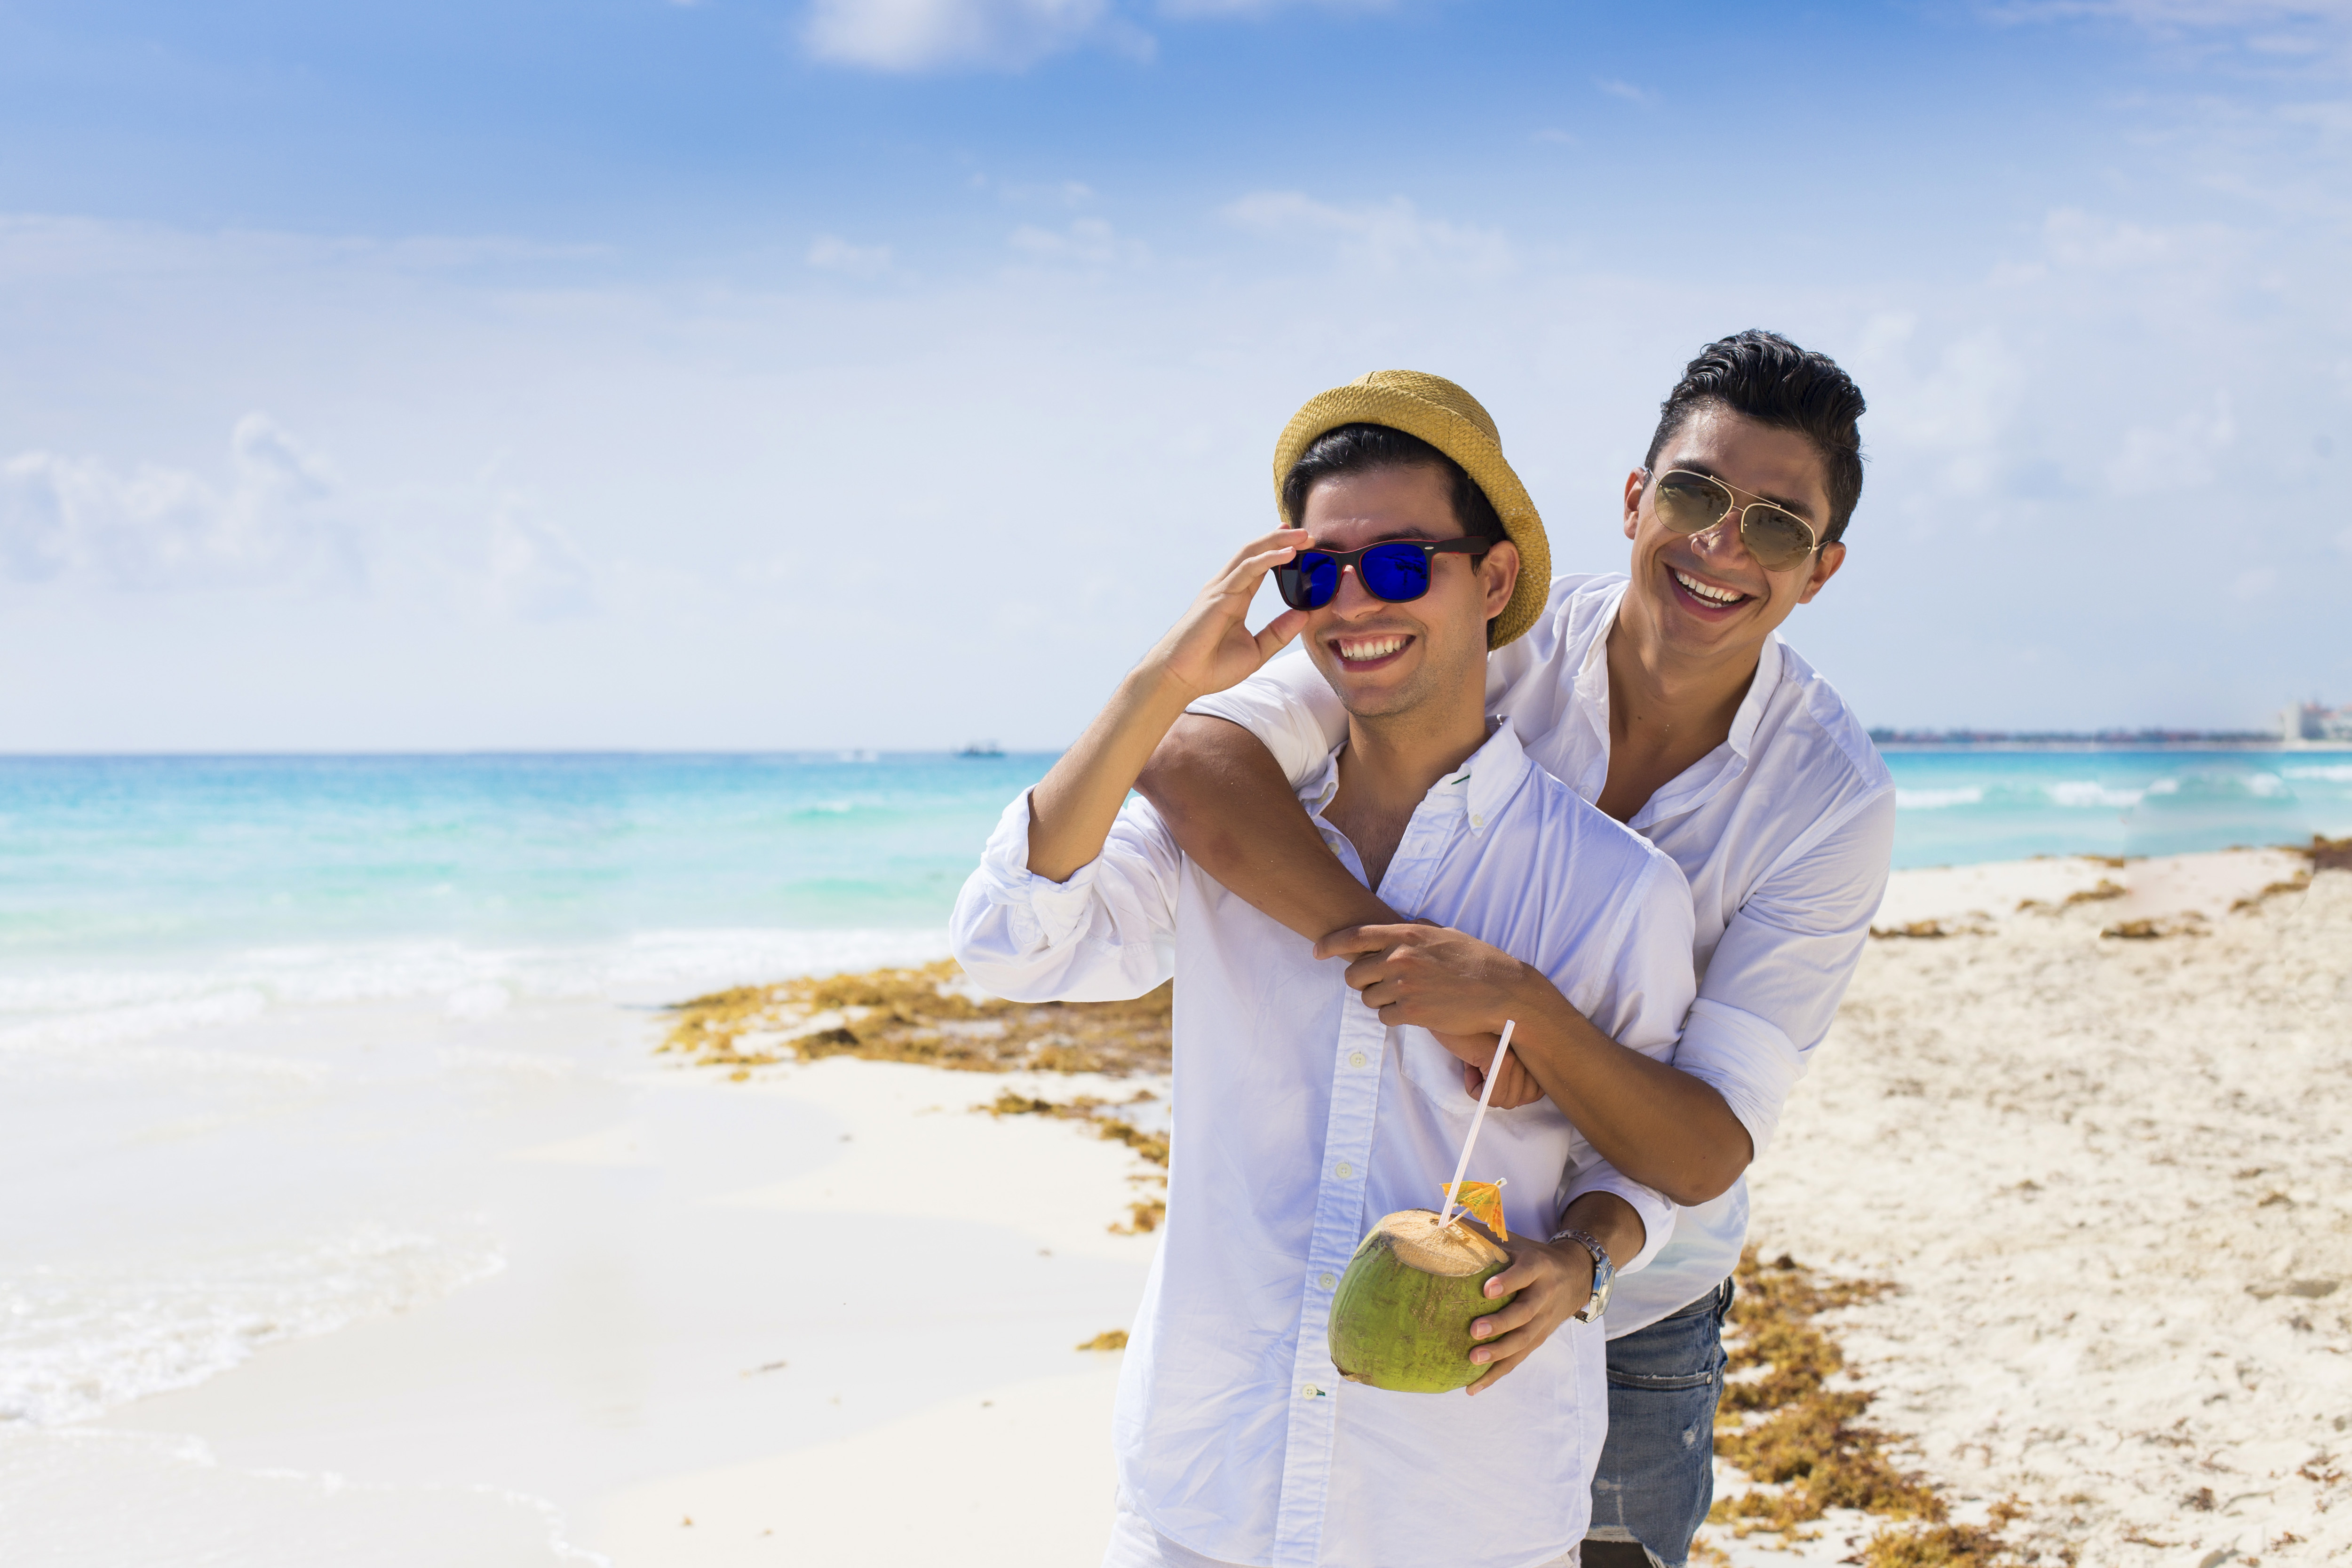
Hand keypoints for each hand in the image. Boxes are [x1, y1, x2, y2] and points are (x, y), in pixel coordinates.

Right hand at [1142, 528, 1311, 700]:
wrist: (1181, 678)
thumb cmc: (1212, 668)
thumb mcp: (1256, 651)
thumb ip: (1278, 632)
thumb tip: (1304, 615)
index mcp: (1236, 599)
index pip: (1259, 566)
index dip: (1278, 552)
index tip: (1301, 544)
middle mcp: (1228, 588)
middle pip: (1255, 553)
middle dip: (1282, 540)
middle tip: (1308, 535)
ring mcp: (1221, 589)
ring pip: (1251, 554)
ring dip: (1278, 541)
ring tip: (1303, 535)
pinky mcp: (1218, 595)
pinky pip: (1247, 570)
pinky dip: (1269, 558)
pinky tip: (1288, 553)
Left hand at [1315, 921, 1530, 1037]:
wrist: (1503, 993)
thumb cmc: (1476, 961)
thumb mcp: (1444, 934)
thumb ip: (1415, 930)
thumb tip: (1397, 926)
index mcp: (1407, 934)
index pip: (1354, 936)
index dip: (1329, 944)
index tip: (1317, 952)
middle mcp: (1401, 957)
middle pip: (1354, 974)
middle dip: (1362, 982)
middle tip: (1381, 984)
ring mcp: (1404, 986)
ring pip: (1367, 998)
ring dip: (1380, 1001)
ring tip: (1407, 997)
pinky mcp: (1411, 1013)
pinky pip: (1384, 1017)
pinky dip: (1394, 1017)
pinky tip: (1416, 1011)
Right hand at [1445, 1034, 1543, 1109]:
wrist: (1446, 1010)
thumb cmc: (1470, 1031)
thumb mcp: (1497, 1053)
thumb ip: (1516, 1072)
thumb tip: (1520, 1101)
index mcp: (1536, 1048)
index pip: (1538, 1091)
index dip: (1513, 1091)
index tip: (1494, 1072)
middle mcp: (1533, 1051)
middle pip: (1524, 1099)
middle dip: (1499, 1091)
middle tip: (1483, 1066)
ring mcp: (1519, 1055)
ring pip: (1507, 1100)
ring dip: (1485, 1090)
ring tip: (1476, 1062)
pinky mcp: (1501, 1058)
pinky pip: (1490, 1096)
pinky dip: (1473, 1089)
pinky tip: (1469, 1065)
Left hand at [1463, 1234, 1594, 1394]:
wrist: (1577, 1275)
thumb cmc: (1532, 1255)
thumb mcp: (1515, 1241)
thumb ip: (1481, 1234)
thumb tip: (1436, 1220)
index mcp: (1538, 1267)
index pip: (1524, 1274)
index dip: (1508, 1282)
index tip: (1486, 1290)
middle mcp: (1544, 1295)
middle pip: (1524, 1314)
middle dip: (1500, 1325)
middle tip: (1473, 1331)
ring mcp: (1544, 1321)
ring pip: (1523, 1341)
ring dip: (1498, 1353)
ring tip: (1472, 1360)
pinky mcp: (1538, 1339)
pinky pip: (1518, 1359)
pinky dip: (1496, 1374)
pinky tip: (1472, 1387)